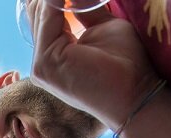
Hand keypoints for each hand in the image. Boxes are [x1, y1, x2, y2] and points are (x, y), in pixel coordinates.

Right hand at [26, 0, 161, 127]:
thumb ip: (84, 10)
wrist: (135, 94)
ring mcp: (40, 64)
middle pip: (35, 12)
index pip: (43, 16)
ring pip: (38, 12)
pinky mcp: (45, 63)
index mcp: (54, 54)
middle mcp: (42, 61)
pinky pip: (46, 17)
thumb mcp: (103, 26)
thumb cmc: (126, 66)